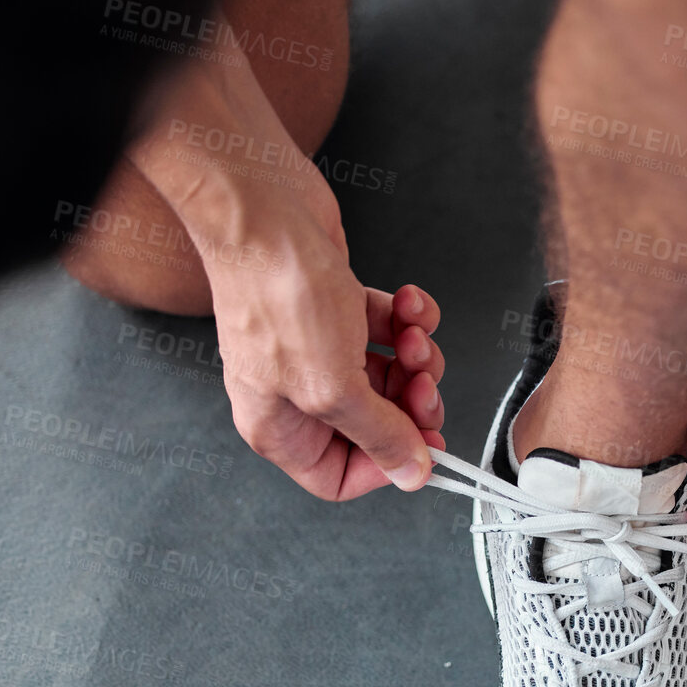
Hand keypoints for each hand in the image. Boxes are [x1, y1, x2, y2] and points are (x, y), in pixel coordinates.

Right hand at [203, 166, 445, 499]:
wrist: (265, 208)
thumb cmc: (277, 294)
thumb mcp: (333, 386)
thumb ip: (377, 435)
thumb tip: (411, 472)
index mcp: (280, 427)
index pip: (339, 477)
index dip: (384, 467)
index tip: (419, 445)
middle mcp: (296, 393)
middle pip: (375, 427)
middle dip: (410, 406)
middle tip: (422, 384)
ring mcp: (317, 349)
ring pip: (390, 378)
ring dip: (415, 357)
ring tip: (410, 334)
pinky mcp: (337, 309)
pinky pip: (389, 331)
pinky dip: (409, 318)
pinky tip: (404, 301)